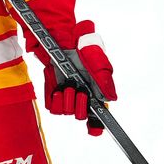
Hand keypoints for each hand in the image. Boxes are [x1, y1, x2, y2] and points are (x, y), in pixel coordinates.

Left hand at [39, 20, 116, 135]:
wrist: (58, 34)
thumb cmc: (81, 43)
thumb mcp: (96, 57)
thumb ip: (104, 77)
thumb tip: (111, 98)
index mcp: (97, 89)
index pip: (100, 114)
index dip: (98, 125)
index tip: (94, 129)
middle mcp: (82, 94)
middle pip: (82, 115)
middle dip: (80, 107)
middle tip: (79, 92)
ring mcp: (67, 92)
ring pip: (67, 112)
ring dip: (68, 101)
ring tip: (68, 87)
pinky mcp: (52, 90)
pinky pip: (52, 106)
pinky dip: (55, 100)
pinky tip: (58, 89)